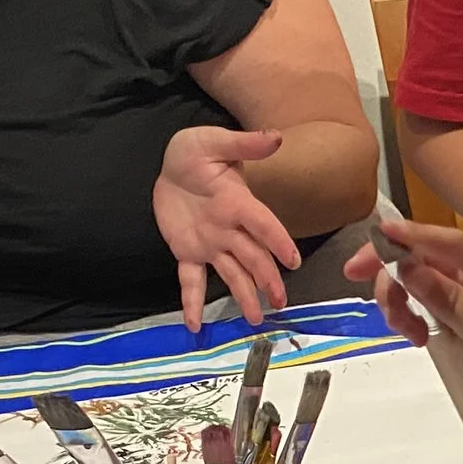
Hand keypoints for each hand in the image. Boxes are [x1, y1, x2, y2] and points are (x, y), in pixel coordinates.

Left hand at [153, 127, 302, 331]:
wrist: (170, 165)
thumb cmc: (194, 152)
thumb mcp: (212, 141)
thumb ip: (242, 144)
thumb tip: (276, 138)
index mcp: (238, 203)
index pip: (263, 224)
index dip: (278, 241)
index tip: (292, 261)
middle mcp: (230, 229)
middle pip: (253, 257)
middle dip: (267, 279)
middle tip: (279, 301)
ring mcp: (212, 244)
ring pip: (233, 274)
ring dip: (245, 296)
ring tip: (254, 319)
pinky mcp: (189, 253)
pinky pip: (192, 280)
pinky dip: (192, 302)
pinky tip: (195, 325)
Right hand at [343, 218, 462, 435]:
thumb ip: (446, 299)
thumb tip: (407, 267)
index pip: (449, 242)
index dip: (412, 235)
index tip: (379, 235)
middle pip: (423, 257)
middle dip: (393, 273)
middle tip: (374, 299)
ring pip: (417, 280)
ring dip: (401, 301)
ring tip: (408, 333)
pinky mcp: (460, 314)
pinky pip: (424, 303)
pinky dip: (412, 316)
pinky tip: (417, 337)